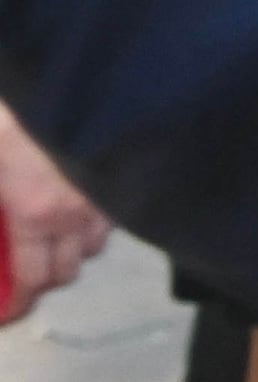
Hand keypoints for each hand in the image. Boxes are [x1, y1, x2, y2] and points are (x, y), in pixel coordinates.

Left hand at [0, 102, 111, 319]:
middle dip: (45, 276)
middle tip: (25, 267)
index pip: (35, 281)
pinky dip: (94, 219)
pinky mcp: (122, 172)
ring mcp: (106, 192)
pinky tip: (78, 203)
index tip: (10, 311)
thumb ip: (0, 214)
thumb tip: (5, 233)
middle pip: (69, 271)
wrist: (63, 70)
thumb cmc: (11, 121)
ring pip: (96, 244)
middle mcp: (77, 212)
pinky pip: (112, 213)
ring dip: (73, 247)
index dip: (19, 304)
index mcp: (35, 214)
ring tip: (52, 234)